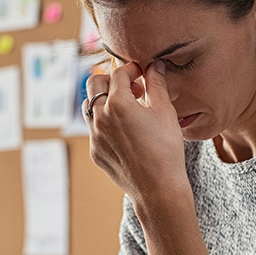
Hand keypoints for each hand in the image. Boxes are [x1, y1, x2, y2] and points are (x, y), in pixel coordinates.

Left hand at [85, 60, 188, 205]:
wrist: (158, 189)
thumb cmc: (166, 150)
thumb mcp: (165, 112)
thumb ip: (157, 84)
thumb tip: (155, 65)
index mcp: (118, 103)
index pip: (118, 73)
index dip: (131, 69)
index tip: (142, 74)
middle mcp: (100, 117)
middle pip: (94, 83)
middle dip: (111, 80)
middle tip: (132, 88)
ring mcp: (94, 136)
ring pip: (89, 106)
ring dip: (104, 100)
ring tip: (126, 108)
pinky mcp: (95, 151)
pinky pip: (94, 128)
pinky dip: (105, 122)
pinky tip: (125, 131)